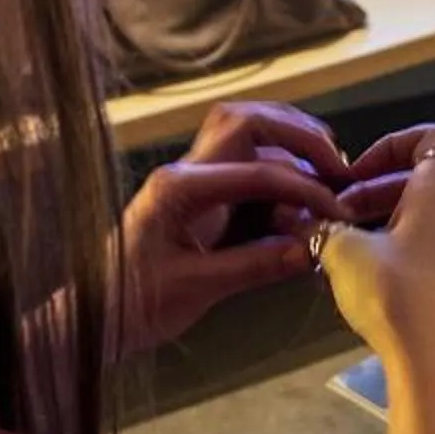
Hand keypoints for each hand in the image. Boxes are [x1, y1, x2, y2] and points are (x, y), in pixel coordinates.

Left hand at [118, 103, 351, 353]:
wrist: (97, 313)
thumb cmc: (135, 302)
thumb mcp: (196, 289)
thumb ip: (254, 266)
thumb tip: (312, 250)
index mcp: (180, 188)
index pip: (257, 170)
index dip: (304, 187)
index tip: (335, 210)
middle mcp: (185, 170)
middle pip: (249, 120)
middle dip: (300, 136)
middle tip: (337, 166)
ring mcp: (192, 178)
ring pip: (248, 134)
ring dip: (291, 145)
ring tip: (326, 173)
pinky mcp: (201, 195)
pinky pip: (246, 163)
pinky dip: (280, 170)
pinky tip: (299, 199)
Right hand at [317, 131, 434, 433]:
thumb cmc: (394, 295)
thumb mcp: (343, 254)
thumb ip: (319, 228)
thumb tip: (297, 217)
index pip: (431, 140)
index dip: (391, 143)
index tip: (355, 171)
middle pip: (416, 185)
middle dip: (369, 192)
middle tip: (332, 216)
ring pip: (415, 223)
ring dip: (375, 226)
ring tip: (336, 251)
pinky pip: (420, 255)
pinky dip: (389, 255)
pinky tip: (357, 283)